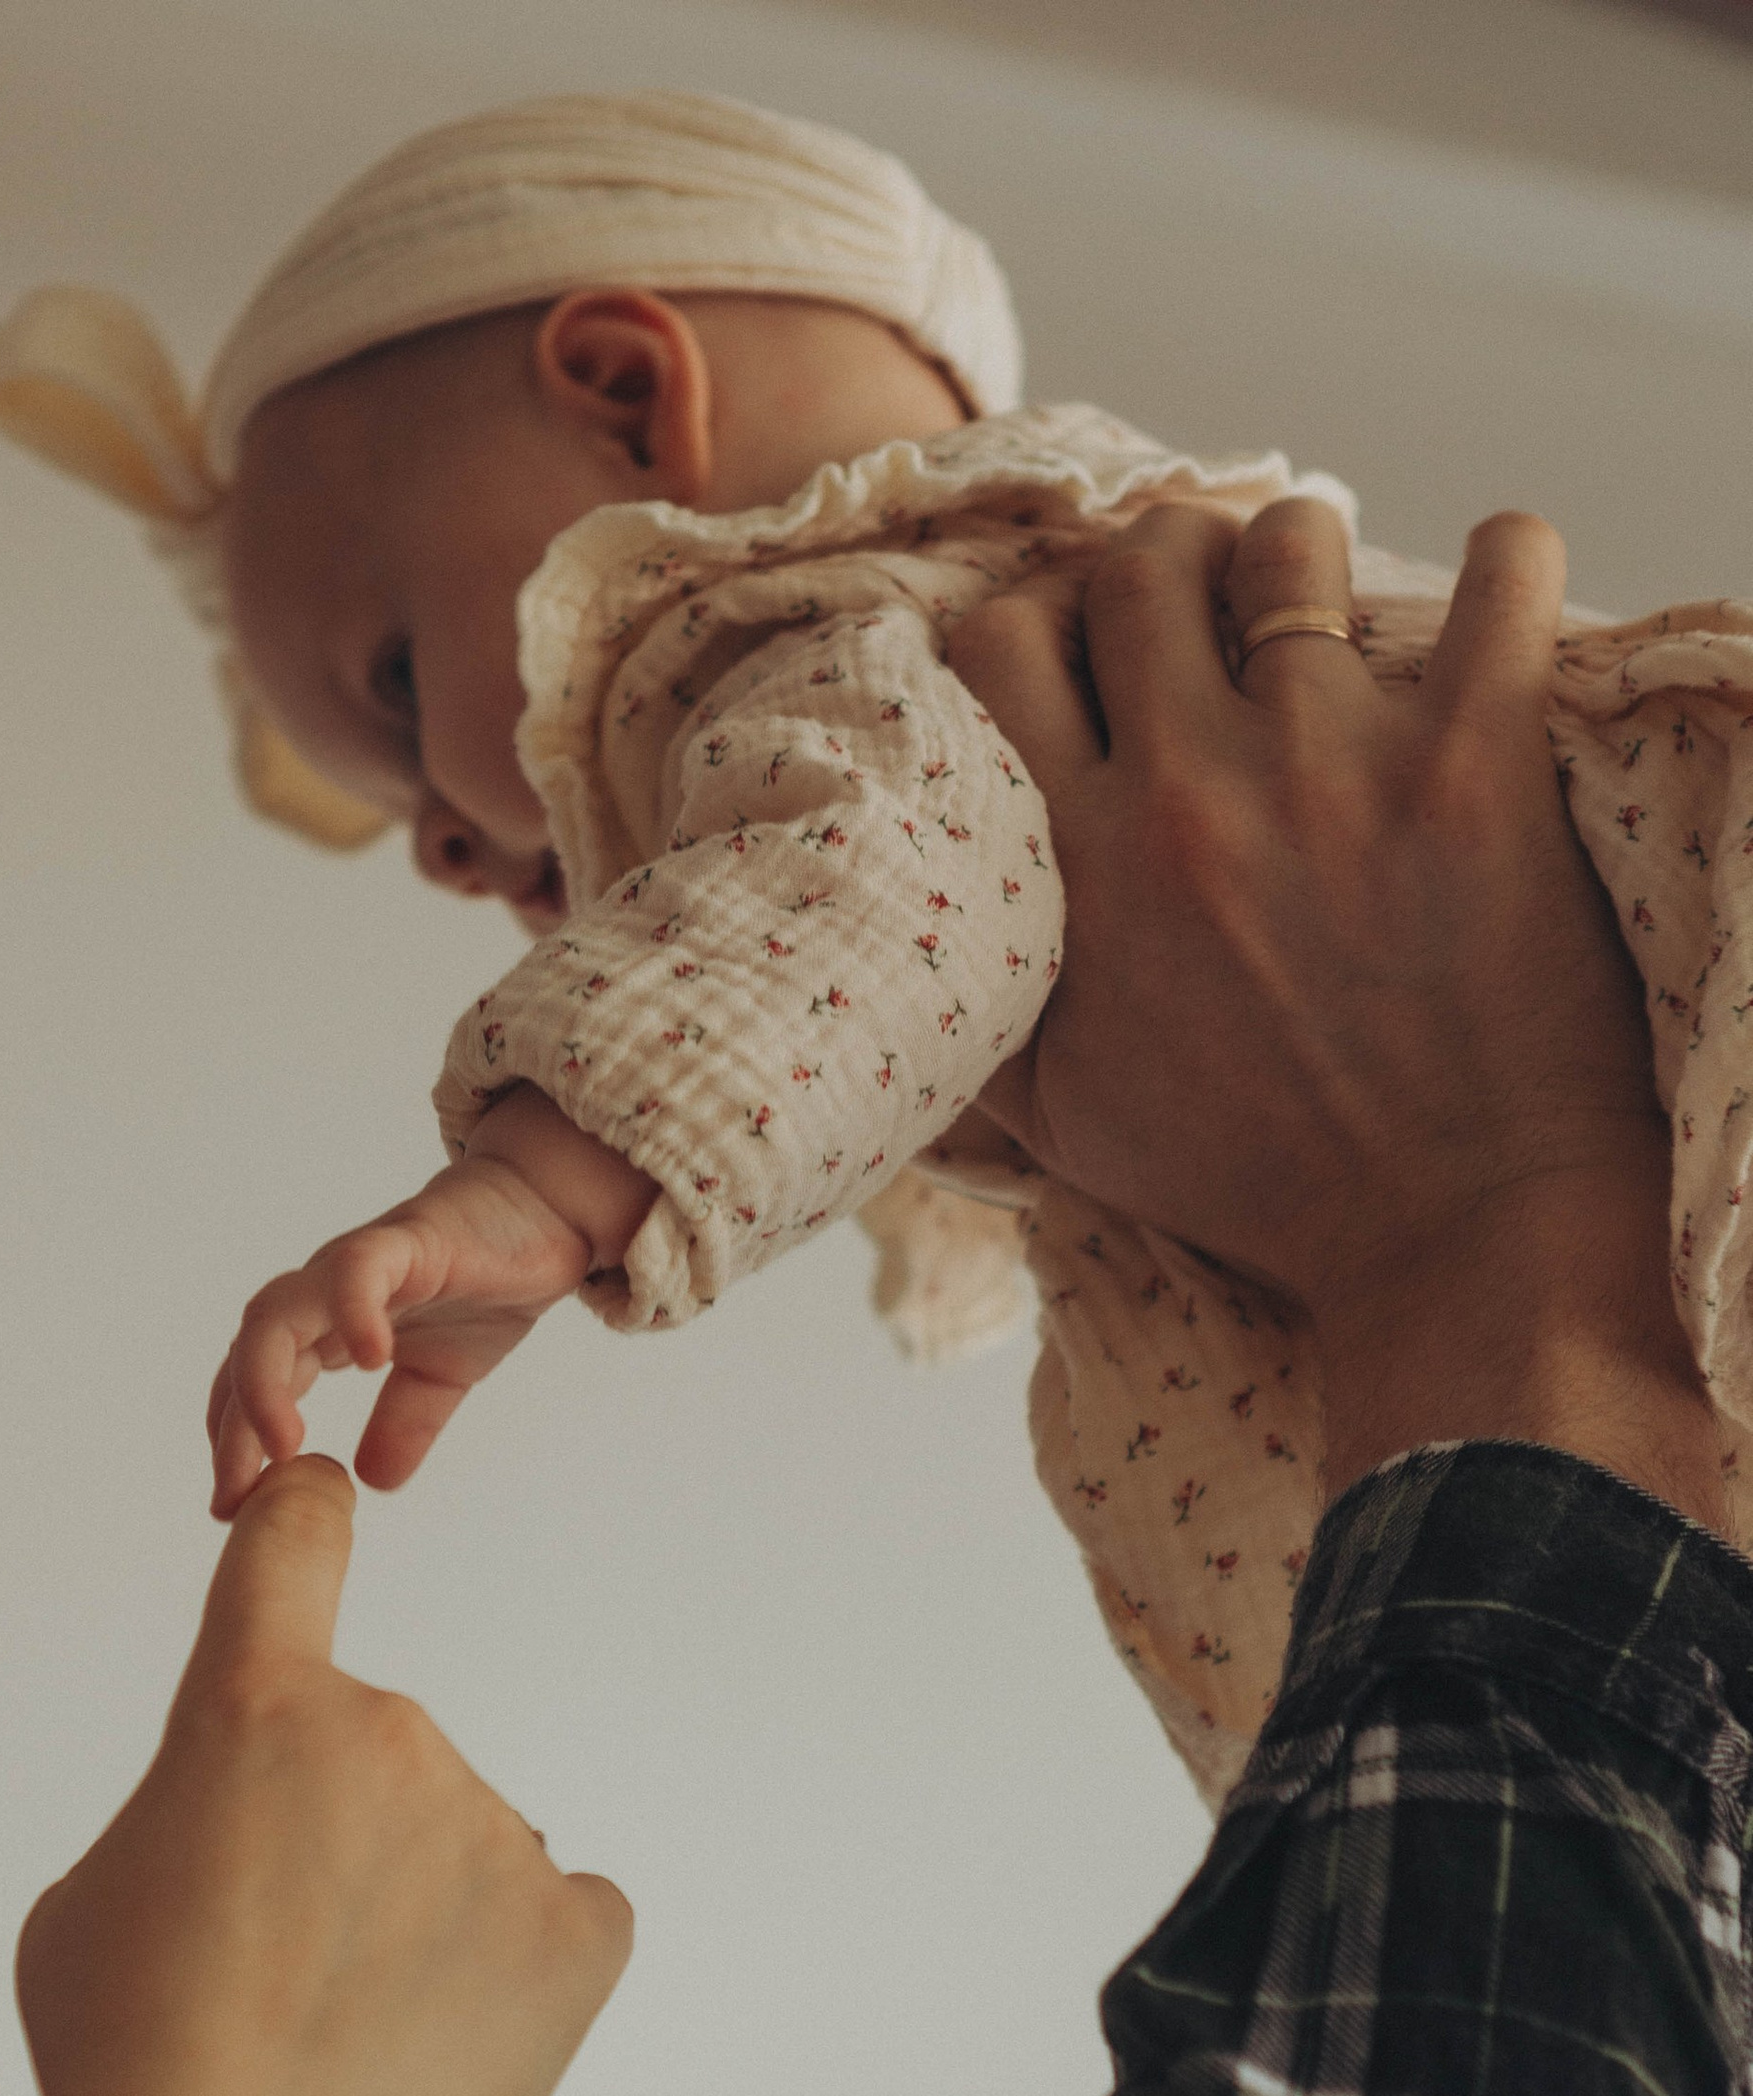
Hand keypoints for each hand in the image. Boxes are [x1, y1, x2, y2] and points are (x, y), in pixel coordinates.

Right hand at [0, 1461, 631, 2095]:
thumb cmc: (133, 2062)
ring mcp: (494, 1830)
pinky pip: (570, 1920)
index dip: (299, 1517)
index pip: (291, 1546)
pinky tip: (459, 2039)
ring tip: (349, 2046)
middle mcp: (388, 1736)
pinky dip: (527, 1969)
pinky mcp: (577, 1931)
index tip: (318, 1493)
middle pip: (369, 1764)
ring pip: (458, 1855)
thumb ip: (177, 1833)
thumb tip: (235, 1858)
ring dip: (419, 1922)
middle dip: (330, 1848)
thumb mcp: (86, 1909)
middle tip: (271, 1982)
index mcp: (249, 1707)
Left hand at [208, 1089, 655, 1513]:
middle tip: (237, 1499)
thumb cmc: (482, 1284)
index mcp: (324, 1330)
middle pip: (246, 1358)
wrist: (541, 1211)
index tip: (233, 1509)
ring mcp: (355, 1266)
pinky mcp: (402, 1240)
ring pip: (276, 1315)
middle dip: (232, 1430)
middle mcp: (322, 1296)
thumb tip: (374, 1480)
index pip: (252, 1387)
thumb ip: (404, 1424)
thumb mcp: (441, 1376)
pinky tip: (370, 1361)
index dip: (234, 1446)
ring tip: (283, 1448)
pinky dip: (353, 1313)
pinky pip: (359, 1271)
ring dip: (266, 1383)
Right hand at [949, 497, 1722, 1521]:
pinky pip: (1499, 572)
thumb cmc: (1259, 1185)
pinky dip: (1501, 563)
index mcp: (1082, 867)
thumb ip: (974, 1020)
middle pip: (1138, 564)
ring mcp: (1337, 763)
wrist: (1445, 1237)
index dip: (1039, 618)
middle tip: (1207, 606)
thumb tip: (908, 949)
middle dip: (1165, 563)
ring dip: (1301, 552)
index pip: (1003, 642)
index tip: (1085, 648)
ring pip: (1289, 543)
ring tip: (1326, 605)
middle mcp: (1191, 792)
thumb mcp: (1067, 1127)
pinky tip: (1490, 596)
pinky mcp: (1479, 760)